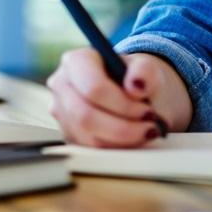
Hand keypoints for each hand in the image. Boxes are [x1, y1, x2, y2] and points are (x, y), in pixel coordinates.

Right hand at [45, 49, 187, 147]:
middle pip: (85, 116)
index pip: (92, 87)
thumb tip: (137, 85)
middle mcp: (62, 86)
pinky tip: (133, 138)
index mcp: (76, 61)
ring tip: (145, 131)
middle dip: (122, 127)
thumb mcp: (147, 68)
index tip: (147, 111)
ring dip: (122, 140)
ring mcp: (62, 113)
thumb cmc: (137, 77)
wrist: (135, 92)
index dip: (122, 104)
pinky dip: (116, 148)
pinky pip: (90, 150)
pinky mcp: (69, 135)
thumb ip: (145, 71)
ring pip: (88, 138)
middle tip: (150, 128)